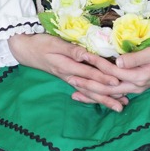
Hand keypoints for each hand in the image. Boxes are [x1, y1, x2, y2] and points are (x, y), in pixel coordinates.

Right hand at [9, 33, 128, 111]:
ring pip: (89, 92)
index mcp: (68, 66)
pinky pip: (84, 91)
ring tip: (119, 107)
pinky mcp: (70, 79)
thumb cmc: (41, 43)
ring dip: (104, 100)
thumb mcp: (55, 43)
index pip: (89, 72)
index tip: (117, 81)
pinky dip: (95, 98)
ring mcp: (70, 79)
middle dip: (108, 95)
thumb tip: (86, 55)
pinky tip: (104, 102)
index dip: (103, 77)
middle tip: (124, 101)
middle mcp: (70, 76)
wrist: (26, 50)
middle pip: (91, 87)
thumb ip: (71, 50)